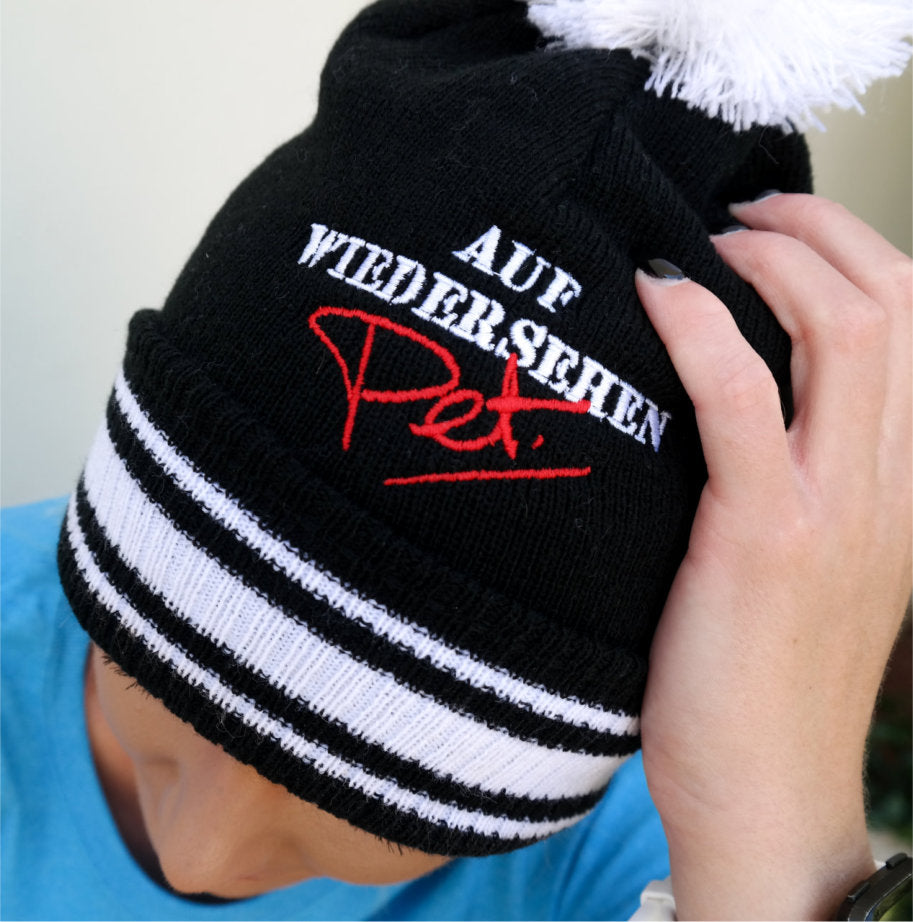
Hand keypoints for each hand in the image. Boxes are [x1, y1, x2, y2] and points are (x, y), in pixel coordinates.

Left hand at [635, 194, 911, 920]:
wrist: (767, 799)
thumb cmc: (763, 680)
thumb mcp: (804, 564)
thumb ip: (789, 480)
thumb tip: (723, 399)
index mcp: (899, 485)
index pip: (911, 328)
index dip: (849, 254)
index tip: (773, 233)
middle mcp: (886, 485)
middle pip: (892, 304)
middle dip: (817, 230)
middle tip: (738, 214)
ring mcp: (834, 510)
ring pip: (846, 333)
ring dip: (773, 259)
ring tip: (705, 241)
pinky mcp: (764, 542)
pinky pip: (743, 402)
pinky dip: (703, 330)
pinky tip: (656, 296)